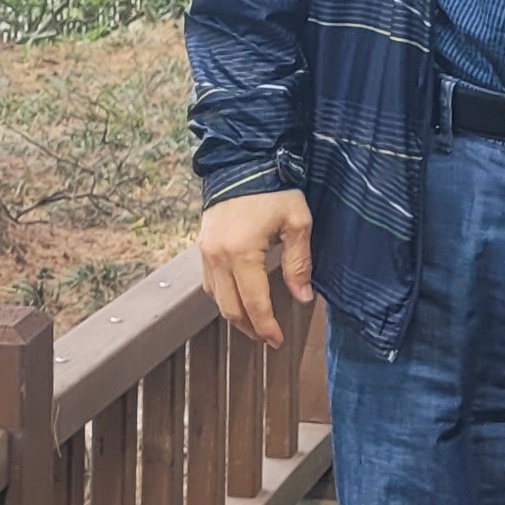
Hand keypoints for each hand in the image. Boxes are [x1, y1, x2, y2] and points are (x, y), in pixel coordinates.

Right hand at [200, 188, 314, 347]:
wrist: (242, 162)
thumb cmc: (273, 189)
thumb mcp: (297, 223)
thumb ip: (299, 263)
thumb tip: (302, 297)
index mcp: (242, 253)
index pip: (254, 303)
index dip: (266, 327)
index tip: (278, 341)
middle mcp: (217, 257)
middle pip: (230, 308)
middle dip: (250, 328)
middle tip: (268, 339)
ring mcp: (206, 252)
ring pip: (216, 298)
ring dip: (235, 315)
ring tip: (255, 324)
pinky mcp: (202, 246)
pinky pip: (209, 283)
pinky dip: (223, 297)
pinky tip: (238, 300)